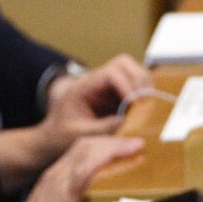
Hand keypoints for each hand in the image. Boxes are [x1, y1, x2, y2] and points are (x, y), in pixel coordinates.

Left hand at [0, 56, 148, 190]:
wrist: (54, 138)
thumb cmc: (62, 136)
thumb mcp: (80, 135)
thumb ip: (103, 129)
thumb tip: (130, 123)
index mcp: (83, 86)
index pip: (110, 73)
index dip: (127, 85)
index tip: (137, 103)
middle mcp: (96, 82)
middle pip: (123, 63)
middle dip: (139, 79)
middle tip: (146, 102)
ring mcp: (107, 88)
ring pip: (132, 71)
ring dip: (144, 84)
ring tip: (148, 105)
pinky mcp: (115, 96)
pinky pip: (134, 87)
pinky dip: (144, 94)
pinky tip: (145, 110)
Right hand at [0, 134, 143, 201]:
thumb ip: (78, 199)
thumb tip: (106, 201)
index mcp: (57, 176)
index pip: (82, 150)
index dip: (106, 144)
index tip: (127, 144)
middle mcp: (57, 174)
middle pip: (85, 146)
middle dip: (113, 142)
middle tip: (136, 143)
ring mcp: (58, 181)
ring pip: (86, 151)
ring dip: (113, 146)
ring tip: (134, 147)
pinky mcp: (62, 192)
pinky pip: (83, 169)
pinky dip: (103, 158)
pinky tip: (119, 156)